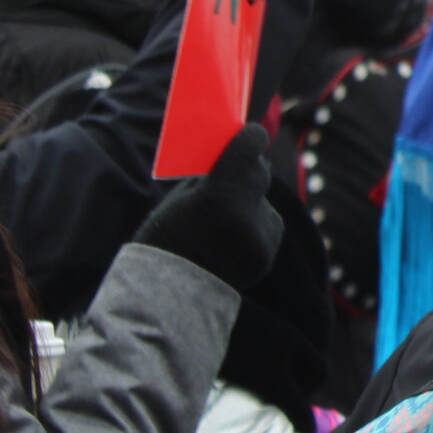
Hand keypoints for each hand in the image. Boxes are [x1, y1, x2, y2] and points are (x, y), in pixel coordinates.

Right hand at [133, 125, 283, 292]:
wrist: (166, 297)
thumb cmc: (165, 240)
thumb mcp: (180, 199)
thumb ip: (211, 176)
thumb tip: (237, 155)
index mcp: (220, 194)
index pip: (250, 149)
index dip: (250, 139)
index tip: (251, 135)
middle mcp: (247, 213)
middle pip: (260, 174)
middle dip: (248, 172)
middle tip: (234, 173)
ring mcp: (261, 236)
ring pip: (262, 203)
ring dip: (249, 205)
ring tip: (221, 224)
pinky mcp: (267, 253)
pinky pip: (265, 226)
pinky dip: (252, 228)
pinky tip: (229, 242)